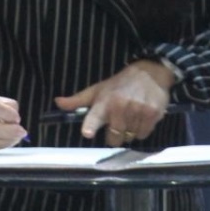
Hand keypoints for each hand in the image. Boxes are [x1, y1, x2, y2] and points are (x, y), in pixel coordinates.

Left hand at [54, 59, 173, 146]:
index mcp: (104, 102)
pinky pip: (143, 134)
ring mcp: (137, 111)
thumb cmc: (119, 84)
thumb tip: (57, 102)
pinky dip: (141, 130)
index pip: (95, 116)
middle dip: (115, 134)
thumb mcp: (97, 89)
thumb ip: (77, 100)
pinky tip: (141, 117)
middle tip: (118, 120)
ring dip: (129, 131)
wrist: (150, 73)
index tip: (87, 132)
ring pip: (129, 137)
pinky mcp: (152, 114)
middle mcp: (120, 107)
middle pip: (114, 138)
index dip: (91, 125)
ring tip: (131, 116)